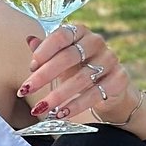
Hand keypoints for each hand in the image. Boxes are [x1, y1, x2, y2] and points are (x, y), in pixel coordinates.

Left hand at [20, 24, 137, 123]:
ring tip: (41, 107)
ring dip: (57, 95)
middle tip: (26, 89)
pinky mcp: (118, 79)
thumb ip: (46, 50)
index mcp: (80, 32)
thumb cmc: (79, 68)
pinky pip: (94, 94)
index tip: (31, 67)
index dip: (44, 50)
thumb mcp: (60, 58)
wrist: (109, 86)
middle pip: (68, 57)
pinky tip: (61, 113)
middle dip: (44, 75)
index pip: (61, 35)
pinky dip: (76, 106)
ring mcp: (110, 60)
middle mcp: (96, 42)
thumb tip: (30, 40)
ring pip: (81, 78)